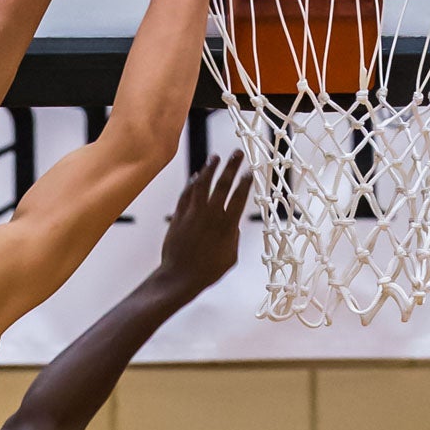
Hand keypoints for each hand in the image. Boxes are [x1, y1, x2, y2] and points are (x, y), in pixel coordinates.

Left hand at [157, 151, 252, 294]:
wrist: (180, 276)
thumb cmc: (209, 271)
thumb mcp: (231, 256)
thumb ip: (234, 237)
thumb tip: (233, 225)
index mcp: (227, 226)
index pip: (239, 198)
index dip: (245, 183)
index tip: (250, 171)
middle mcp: (210, 215)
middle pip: (222, 184)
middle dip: (231, 166)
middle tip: (237, 153)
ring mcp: (193, 213)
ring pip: (202, 184)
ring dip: (210, 168)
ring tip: (215, 157)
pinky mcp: (179, 215)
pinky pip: (187, 193)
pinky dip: (193, 182)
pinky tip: (197, 176)